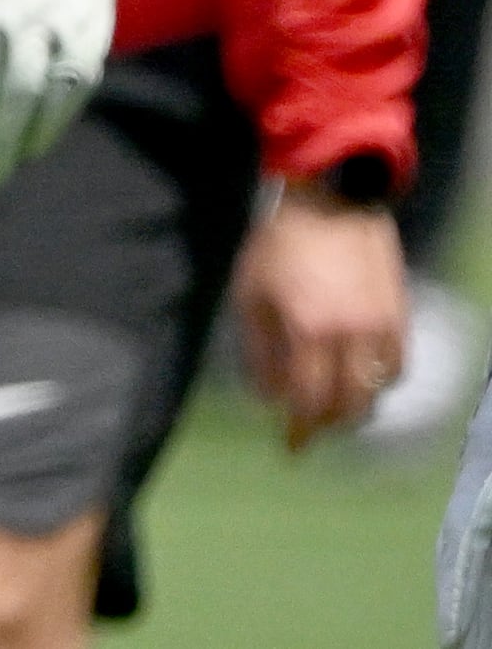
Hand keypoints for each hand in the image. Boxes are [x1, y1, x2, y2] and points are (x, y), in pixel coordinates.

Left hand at [234, 186, 406, 450]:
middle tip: (311, 429)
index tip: (291, 446)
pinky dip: (379, 383)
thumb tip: (268, 398)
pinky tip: (361, 380)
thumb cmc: (278, 247)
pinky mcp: (400, 317)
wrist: (331, 204)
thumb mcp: (250, 295)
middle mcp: (351, 336)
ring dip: (355, 407)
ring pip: (377, 390)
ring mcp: (381, 328)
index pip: (310, 400)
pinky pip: (397, 367)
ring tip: (334, 408)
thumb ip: (258, 351)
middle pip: (349, 404)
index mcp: (309, 331)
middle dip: (328, 424)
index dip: (301, 429)